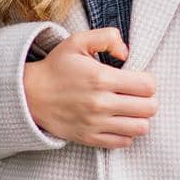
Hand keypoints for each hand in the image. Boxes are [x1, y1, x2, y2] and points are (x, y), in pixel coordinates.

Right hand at [23, 27, 156, 148]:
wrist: (30, 95)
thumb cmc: (57, 67)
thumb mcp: (78, 41)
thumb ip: (107, 37)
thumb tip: (127, 53)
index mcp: (101, 78)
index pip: (147, 86)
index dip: (148, 81)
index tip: (138, 79)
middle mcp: (101, 103)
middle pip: (149, 108)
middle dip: (148, 100)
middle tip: (137, 95)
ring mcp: (96, 123)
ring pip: (140, 128)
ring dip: (140, 117)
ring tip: (130, 109)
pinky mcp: (90, 138)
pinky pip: (123, 142)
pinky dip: (126, 132)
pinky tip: (118, 121)